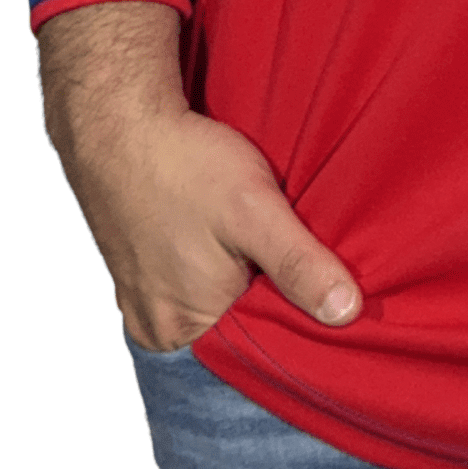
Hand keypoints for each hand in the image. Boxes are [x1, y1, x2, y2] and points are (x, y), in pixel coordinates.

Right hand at [39, 2, 361, 351]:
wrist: (121, 122)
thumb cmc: (183, 164)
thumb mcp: (255, 211)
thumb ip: (300, 265)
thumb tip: (346, 313)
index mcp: (182, 330)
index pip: (258, 347)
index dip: (295, 316)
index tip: (319, 284)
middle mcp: (157, 328)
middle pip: (235, 328)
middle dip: (267, 297)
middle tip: (286, 251)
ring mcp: (141, 300)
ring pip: (214, 303)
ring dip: (241, 278)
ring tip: (255, 241)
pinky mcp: (137, 272)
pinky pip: (188, 284)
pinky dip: (213, 265)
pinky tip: (225, 236)